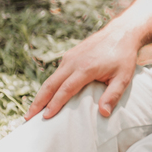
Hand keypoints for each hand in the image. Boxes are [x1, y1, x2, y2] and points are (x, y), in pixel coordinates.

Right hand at [26, 19, 143, 120]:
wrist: (121, 33)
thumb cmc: (124, 57)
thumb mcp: (124, 77)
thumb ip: (113, 95)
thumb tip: (103, 114)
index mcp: (86, 68)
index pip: (65, 89)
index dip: (55, 104)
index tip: (45, 117)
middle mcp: (73, 62)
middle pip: (50, 84)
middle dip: (38, 102)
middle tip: (28, 118)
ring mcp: (69, 57)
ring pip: (51, 79)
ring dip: (41, 95)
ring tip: (33, 112)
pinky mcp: (69, 56)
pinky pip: (56, 74)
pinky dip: (48, 87)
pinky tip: (46, 97)